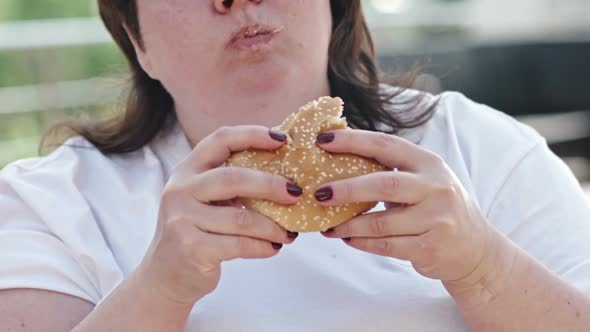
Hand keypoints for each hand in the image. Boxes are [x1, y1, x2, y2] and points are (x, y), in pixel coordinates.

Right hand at [138, 126, 301, 305]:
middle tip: (296, 193)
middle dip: (271, 185)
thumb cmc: (195, 231)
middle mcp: (180, 191)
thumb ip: (231, 182)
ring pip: (242, 218)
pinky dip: (263, 246)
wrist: (164, 276)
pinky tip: (274, 248)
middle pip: (233, 178)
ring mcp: (183, 220)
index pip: (220, 139)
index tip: (282, 139)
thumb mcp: (204, 199)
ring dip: (273, 226)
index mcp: (186, 170)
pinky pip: (240, 244)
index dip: (252, 135)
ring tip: (289, 232)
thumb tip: (285, 171)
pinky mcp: (192, 249)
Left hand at [316, 130, 494, 283]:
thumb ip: (390, 169)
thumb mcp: (423, 180)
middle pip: (384, 184)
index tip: (323, 140)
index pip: (386, 145)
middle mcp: (435, 188)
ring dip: (348, 224)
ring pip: (380, 222)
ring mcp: (436, 219)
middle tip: (319, 192)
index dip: (353, 141)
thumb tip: (337, 157)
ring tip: (326, 224)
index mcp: (429, 163)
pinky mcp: (429, 248)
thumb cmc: (437, 207)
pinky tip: (346, 238)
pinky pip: (386, 246)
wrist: (475, 249)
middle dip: (346, 188)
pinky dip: (361, 243)